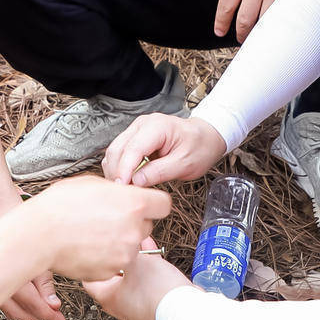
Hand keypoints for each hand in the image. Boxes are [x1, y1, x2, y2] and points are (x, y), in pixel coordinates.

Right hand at [16, 175, 170, 281]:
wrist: (39, 235)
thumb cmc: (60, 206)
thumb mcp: (92, 184)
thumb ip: (117, 191)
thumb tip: (124, 194)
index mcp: (134, 204)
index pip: (163, 204)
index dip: (153, 204)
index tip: (144, 206)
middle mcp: (134, 229)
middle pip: (147, 226)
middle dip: (132, 223)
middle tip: (108, 219)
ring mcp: (124, 253)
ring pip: (131, 246)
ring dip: (119, 241)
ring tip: (93, 234)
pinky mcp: (112, 270)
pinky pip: (116, 262)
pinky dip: (106, 257)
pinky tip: (87, 247)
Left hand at [82, 237, 192, 319]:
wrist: (184, 310)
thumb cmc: (156, 289)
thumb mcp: (137, 261)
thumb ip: (126, 250)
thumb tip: (121, 242)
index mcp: (106, 297)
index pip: (89, 277)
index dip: (92, 259)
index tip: (95, 247)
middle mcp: (117, 305)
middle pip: (111, 275)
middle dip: (117, 255)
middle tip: (119, 240)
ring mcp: (134, 307)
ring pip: (130, 277)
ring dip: (135, 260)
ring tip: (139, 240)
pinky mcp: (151, 305)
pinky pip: (144, 282)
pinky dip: (147, 268)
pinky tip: (153, 250)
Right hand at [102, 113, 226, 186]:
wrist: (205, 137)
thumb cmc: (200, 147)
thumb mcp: (185, 163)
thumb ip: (161, 172)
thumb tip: (137, 181)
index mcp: (157, 126)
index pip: (133, 149)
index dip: (124, 170)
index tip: (122, 188)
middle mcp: (142, 125)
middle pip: (117, 149)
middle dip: (116, 172)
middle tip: (122, 194)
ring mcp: (136, 130)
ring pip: (114, 151)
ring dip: (115, 171)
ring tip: (124, 190)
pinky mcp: (133, 138)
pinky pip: (119, 153)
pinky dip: (119, 168)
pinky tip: (126, 181)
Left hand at [214, 0, 305, 40]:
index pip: (226, 4)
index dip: (221, 21)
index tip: (220, 31)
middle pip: (243, 18)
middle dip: (240, 32)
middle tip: (239, 38)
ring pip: (263, 19)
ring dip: (259, 30)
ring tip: (258, 34)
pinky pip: (281, 11)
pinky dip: (276, 21)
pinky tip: (276, 25)